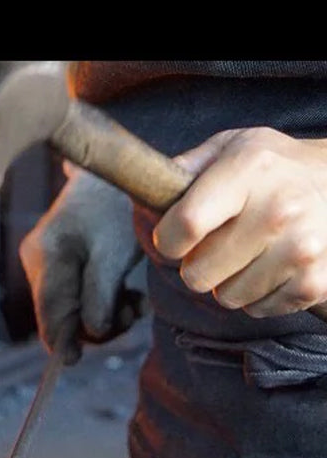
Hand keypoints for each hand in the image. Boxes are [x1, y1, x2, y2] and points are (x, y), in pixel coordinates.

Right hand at [19, 166, 143, 363]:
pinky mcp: (58, 260)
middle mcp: (36, 258)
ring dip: (102, 314)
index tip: (73, 361)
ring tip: (133, 302)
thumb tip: (91, 334)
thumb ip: (100, 296)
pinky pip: (74, 294)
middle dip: (93, 323)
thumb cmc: (121, 206)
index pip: (47, 311)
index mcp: (45, 254)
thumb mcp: (115, 254)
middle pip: (58, 313)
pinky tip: (123, 292)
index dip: (60, 340)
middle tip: (131, 313)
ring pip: (69, 307)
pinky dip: (100, 300)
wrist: (120, 167)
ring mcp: (44, 259)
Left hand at [153, 127, 326, 317]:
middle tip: (219, 243)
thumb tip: (147, 188)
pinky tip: (272, 265)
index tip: (175, 237)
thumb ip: (185, 168)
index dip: (168, 240)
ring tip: (250, 251)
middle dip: (198, 263)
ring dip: (229, 281)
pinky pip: (256, 309)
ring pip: (224, 296)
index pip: (185, 225)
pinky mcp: (314, 282)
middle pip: (197, 274)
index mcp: (250, 169)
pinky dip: (258, 295)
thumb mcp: (230, 148)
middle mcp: (279, 209)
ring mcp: (301, 248)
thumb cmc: (273, 168)